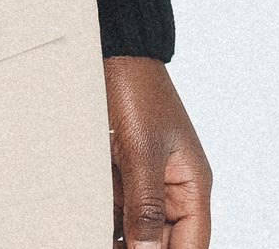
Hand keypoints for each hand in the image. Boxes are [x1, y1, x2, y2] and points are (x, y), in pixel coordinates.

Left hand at [105, 55, 211, 246]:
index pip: (192, 245)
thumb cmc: (136, 90)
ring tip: (93, 238)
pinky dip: (106, 219)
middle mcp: (173, 186)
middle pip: (164, 240)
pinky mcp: (123, 169)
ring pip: (138, 227)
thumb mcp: (142, 151)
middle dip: (140, 248)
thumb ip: (147, 206)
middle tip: (107, 246)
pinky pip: (118, 206)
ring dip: (121, 237)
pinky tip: (87, 226)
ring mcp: (147, 178)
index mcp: (192, 184)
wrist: (113, 49)